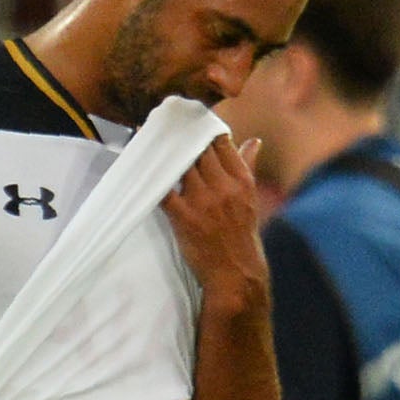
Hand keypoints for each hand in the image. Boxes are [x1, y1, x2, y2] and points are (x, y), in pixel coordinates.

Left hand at [161, 134, 268, 309]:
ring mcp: (203, 201)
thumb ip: (247, 167)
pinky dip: (154, 180)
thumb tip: (254, 141)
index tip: (192, 127)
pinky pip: (164, 190)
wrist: (235, 272)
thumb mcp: (250, 198)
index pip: (222, 144)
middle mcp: (224, 187)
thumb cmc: (241, 235)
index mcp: (242, 180)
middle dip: (184, 142)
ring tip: (156, 149)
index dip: (205, 132)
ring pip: (181, 166)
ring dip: (168, 157)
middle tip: (169, 135)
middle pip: (199, 151)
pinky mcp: (184, 216)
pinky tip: (144, 171)